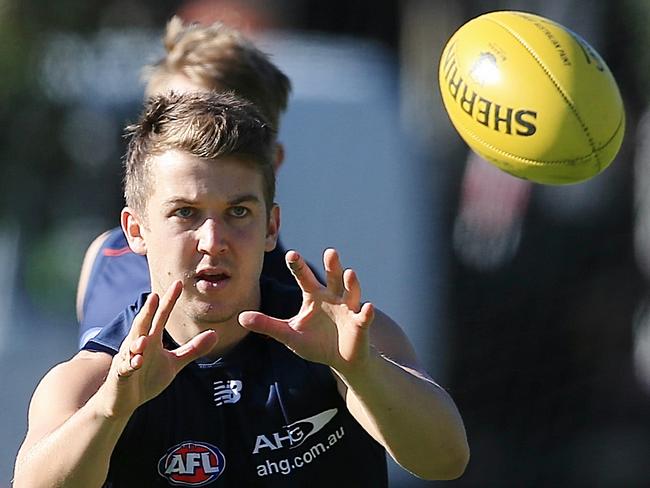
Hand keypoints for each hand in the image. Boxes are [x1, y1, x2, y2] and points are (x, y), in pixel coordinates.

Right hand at [101, 281, 217, 417]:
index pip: (161, 316)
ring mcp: (127, 359)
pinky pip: (124, 368)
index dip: (169, 300)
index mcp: (151, 339)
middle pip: (143, 325)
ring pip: (130, 346)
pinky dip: (129, 364)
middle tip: (154, 295)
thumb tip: (215, 334)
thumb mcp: (174, 362)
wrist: (124, 402)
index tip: (178, 283)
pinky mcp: (120, 375)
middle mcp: (138, 345)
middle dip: (147, 311)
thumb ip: (192, 349)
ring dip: (136, 341)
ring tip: (144, 339)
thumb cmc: (146, 378)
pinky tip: (136, 361)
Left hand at [238, 249, 373, 374]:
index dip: (298, 266)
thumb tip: (240, 318)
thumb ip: (267, 325)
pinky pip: (364, 317)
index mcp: (314, 296)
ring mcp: (348, 309)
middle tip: (330, 252)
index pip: (305, 277)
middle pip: (333, 277)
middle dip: (332, 265)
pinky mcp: (360, 324)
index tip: (290, 254)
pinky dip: (367, 313)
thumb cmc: (315, 343)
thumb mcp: (289, 334)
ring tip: (350, 273)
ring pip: (351, 292)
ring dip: (352, 283)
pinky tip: (368, 308)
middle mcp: (333, 297)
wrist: (341, 360)